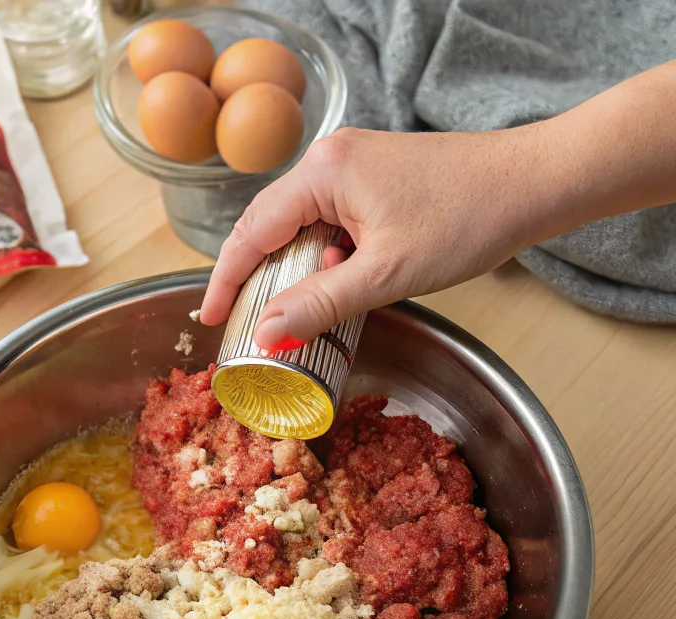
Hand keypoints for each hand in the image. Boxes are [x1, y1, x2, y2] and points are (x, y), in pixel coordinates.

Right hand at [200, 125, 549, 349]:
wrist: (533, 182)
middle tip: (240, 324)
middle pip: (266, 226)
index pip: (250, 232)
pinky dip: (320, 257)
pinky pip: (325, 221)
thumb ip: (319, 304)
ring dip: (291, 270)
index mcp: (322, 173)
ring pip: (297, 226)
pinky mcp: (370, 177)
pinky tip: (333, 284)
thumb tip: (266, 334)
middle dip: (253, 278)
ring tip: (289, 313)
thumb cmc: (467, 219)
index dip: (225, 281)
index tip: (210, 320)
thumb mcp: (386, 273)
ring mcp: (350, 164)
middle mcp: (327, 160)